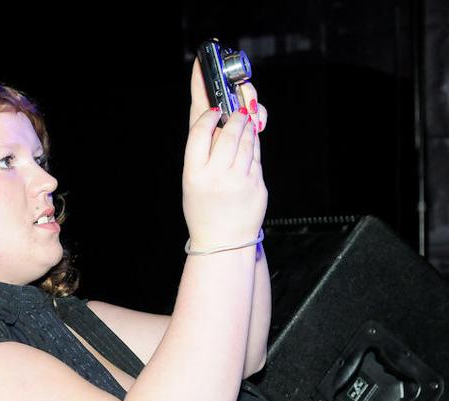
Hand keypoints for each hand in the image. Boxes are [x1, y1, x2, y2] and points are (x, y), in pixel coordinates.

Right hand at [183, 60, 267, 248]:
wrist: (222, 242)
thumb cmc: (204, 210)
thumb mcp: (191, 182)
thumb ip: (202, 153)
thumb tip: (216, 120)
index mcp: (193, 174)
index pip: (199, 132)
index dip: (208, 116)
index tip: (214, 110)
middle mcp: (216, 176)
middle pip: (228, 133)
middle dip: (234, 117)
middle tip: (236, 112)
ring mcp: (239, 181)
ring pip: (246, 141)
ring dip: (247, 126)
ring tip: (245, 122)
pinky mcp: (257, 185)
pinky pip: (257, 156)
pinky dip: (254, 144)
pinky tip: (251, 140)